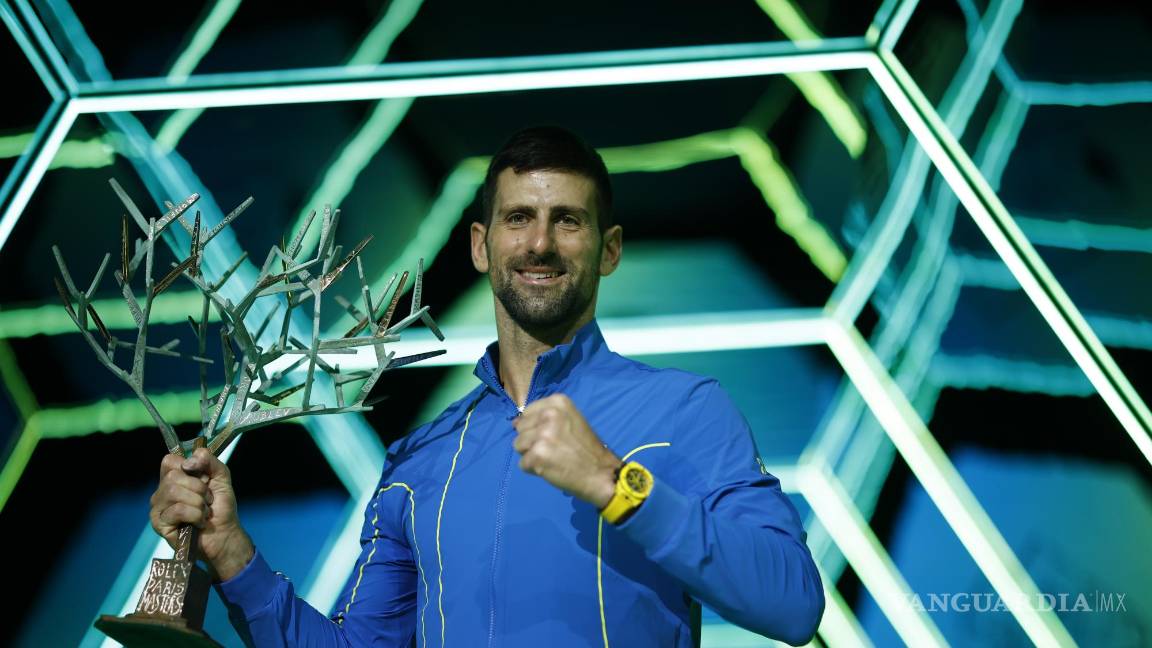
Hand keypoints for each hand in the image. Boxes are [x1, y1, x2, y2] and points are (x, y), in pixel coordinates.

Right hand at [149, 447, 253, 581]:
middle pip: (173, 476)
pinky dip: (195, 515)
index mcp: (174, 478)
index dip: (190, 467)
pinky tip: (199, 522)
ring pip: (173, 491)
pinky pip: (177, 510)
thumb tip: (190, 460)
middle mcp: (162, 491)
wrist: (225, 533)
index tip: (204, 479)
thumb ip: (209, 461)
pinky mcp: (159, 523)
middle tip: (207, 500)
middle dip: (199, 488)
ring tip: (204, 511)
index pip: (169, 461)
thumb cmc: (221, 507)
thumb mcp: (221, 477)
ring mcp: (158, 508)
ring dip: (198, 502)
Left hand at [512, 394, 620, 507]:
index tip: (554, 436)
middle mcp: (549, 414)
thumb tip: (514, 422)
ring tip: (553, 458)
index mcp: (558, 402)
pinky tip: (551, 468)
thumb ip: (544, 417)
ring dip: (531, 455)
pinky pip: (522, 464)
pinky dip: (534, 469)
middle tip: (554, 449)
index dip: (536, 427)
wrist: (601, 473)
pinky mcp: (537, 455)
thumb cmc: (586, 448)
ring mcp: (543, 434)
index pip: (527, 412)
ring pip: (518, 445)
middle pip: (520, 428)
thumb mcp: (569, 420)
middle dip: (532, 440)